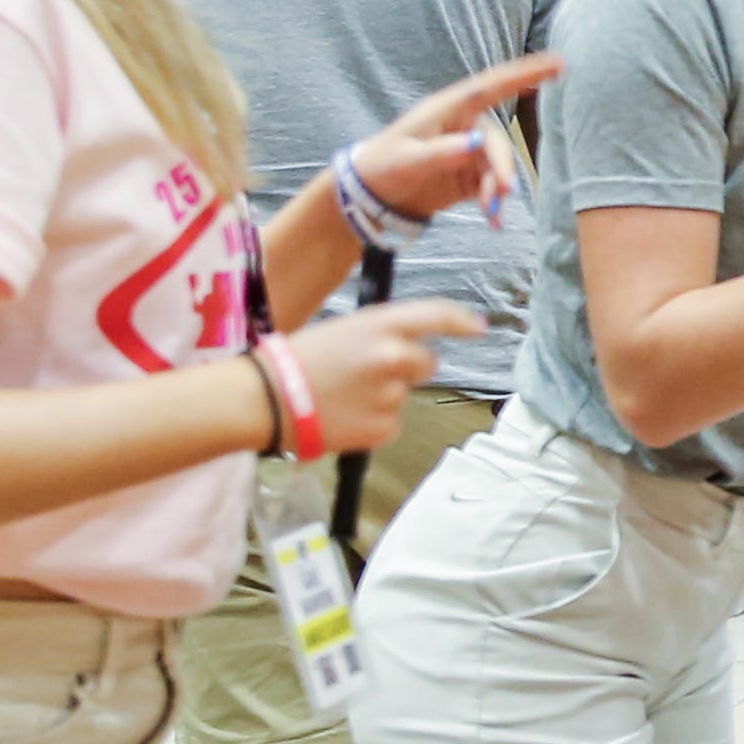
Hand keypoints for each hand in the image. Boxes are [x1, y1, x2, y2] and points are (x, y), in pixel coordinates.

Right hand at [287, 299, 481, 451]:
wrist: (266, 400)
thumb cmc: (296, 361)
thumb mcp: (342, 331)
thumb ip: (381, 336)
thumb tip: (411, 348)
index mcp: (380, 326)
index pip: (435, 316)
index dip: (460, 321)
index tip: (477, 327)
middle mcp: (394, 357)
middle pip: (427, 363)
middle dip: (409, 368)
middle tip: (369, 372)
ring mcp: (392, 395)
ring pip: (404, 394)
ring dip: (384, 395)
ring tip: (343, 394)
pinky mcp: (385, 427)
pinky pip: (391, 422)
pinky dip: (374, 421)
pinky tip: (344, 415)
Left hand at [352, 52, 562, 227]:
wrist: (373, 196)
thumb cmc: (384, 166)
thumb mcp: (408, 159)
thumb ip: (443, 151)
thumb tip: (477, 144)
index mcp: (449, 109)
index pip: (492, 86)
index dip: (526, 73)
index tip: (558, 65)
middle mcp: (464, 127)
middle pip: (497, 143)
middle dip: (503, 167)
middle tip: (504, 193)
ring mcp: (468, 153)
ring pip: (498, 168)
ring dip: (497, 190)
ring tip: (492, 214)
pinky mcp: (470, 177)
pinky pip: (492, 188)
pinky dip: (494, 204)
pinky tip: (493, 221)